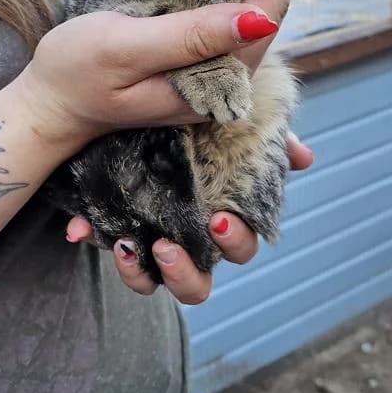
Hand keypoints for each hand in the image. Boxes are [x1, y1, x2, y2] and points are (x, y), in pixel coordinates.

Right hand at [17, 0, 287, 160]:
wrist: (48, 106)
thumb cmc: (76, 74)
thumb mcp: (126, 48)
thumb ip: (190, 36)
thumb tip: (259, 19)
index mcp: (213, 83)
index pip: (265, 17)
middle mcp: (223, 84)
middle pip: (264, 15)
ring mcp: (210, 76)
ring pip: (248, 16)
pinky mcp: (195, 66)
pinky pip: (225, 22)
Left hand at [67, 132, 312, 303]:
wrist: (139, 107)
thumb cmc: (198, 127)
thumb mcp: (229, 125)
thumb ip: (269, 139)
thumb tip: (304, 157)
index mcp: (222, 222)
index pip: (239, 247)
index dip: (234, 241)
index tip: (217, 220)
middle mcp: (191, 244)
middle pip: (197, 285)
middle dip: (185, 273)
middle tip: (168, 244)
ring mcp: (156, 247)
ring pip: (155, 285)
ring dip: (144, 275)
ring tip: (132, 245)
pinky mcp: (123, 237)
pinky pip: (118, 261)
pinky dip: (103, 248)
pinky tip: (87, 229)